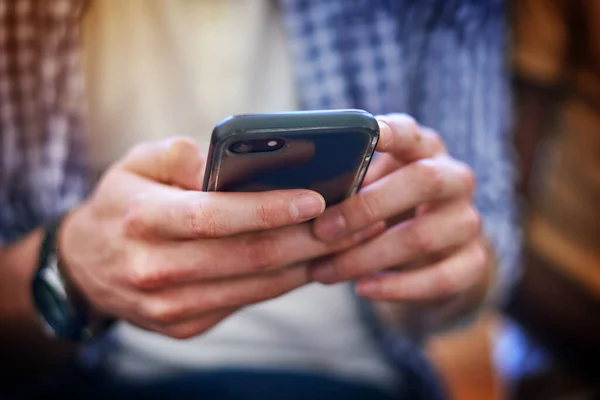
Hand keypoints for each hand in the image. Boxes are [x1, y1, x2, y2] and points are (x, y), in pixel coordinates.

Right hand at [59, 138, 382, 338]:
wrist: (87, 265)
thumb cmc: (122, 203)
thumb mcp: (136, 162)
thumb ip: (180, 155)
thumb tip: (229, 162)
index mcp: (143, 220)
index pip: (215, 216)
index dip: (269, 209)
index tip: (317, 198)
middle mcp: (156, 269)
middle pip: (248, 257)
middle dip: (309, 239)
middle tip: (355, 219)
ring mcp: (171, 306)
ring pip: (256, 286)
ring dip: (308, 263)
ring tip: (350, 240)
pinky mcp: (186, 326)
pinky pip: (248, 303)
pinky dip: (285, 282)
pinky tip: (313, 261)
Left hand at [309, 114, 488, 306]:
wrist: (435, 246)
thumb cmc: (386, 204)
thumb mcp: (371, 184)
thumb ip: (346, 179)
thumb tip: (295, 189)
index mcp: (424, 150)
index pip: (412, 132)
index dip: (392, 131)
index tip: (370, 133)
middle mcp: (454, 179)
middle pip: (423, 181)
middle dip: (367, 207)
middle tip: (321, 231)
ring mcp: (467, 221)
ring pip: (423, 237)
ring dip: (367, 257)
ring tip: (324, 271)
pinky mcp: (473, 261)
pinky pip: (440, 278)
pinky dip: (397, 287)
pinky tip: (362, 289)